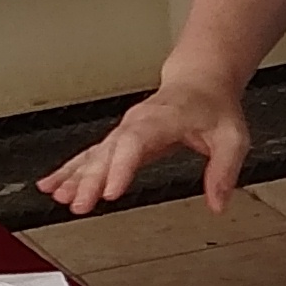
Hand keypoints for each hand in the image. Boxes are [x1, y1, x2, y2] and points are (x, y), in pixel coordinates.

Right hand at [42, 77, 247, 215]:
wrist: (200, 81)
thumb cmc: (214, 108)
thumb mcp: (232, 138)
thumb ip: (224, 170)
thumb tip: (218, 203)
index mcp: (163, 119)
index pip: (136, 142)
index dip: (121, 166)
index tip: (111, 191)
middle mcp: (137, 124)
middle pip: (108, 152)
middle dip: (91, 179)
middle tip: (79, 204)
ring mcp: (125, 131)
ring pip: (94, 154)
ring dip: (74, 176)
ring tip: (58, 197)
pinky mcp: (119, 140)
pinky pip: (90, 155)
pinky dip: (70, 170)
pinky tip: (52, 185)